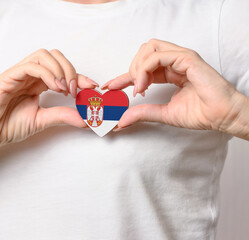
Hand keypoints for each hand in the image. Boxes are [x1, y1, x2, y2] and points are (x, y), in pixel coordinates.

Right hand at [0, 49, 97, 152]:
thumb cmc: (9, 126)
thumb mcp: (42, 120)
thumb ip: (63, 116)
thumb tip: (86, 118)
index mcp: (37, 83)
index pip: (62, 70)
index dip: (79, 76)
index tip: (92, 87)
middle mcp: (29, 75)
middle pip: (55, 56)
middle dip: (71, 69)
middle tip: (77, 90)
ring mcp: (18, 74)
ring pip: (43, 55)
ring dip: (60, 69)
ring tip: (65, 89)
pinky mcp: (8, 77)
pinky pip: (30, 66)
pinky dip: (46, 73)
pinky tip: (55, 87)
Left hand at [102, 39, 245, 134]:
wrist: (222, 116)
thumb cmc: (200, 113)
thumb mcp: (163, 114)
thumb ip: (142, 113)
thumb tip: (120, 121)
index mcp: (170, 72)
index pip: (142, 68)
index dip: (123, 76)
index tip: (109, 87)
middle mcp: (174, 61)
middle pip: (143, 51)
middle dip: (131, 68)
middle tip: (132, 89)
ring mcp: (181, 57)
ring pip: (149, 47)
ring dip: (138, 67)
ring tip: (139, 87)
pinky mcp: (187, 58)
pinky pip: (158, 55)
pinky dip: (145, 69)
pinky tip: (144, 85)